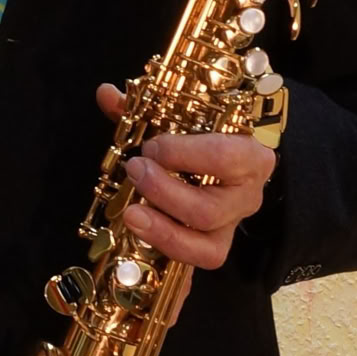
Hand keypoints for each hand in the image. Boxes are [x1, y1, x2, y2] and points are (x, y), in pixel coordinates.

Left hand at [95, 83, 275, 274]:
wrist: (229, 164)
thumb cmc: (203, 138)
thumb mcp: (180, 120)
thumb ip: (144, 108)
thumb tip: (107, 94)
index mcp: (249, 155)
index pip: (224, 157)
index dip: (182, 154)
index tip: (150, 147)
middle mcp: (248, 195)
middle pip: (208, 210)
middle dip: (162, 193)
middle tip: (133, 171)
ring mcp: (232, 226)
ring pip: (205, 246)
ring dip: (160, 229)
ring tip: (130, 212)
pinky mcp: (215, 247)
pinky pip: (196, 261)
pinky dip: (165, 248)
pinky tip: (137, 231)